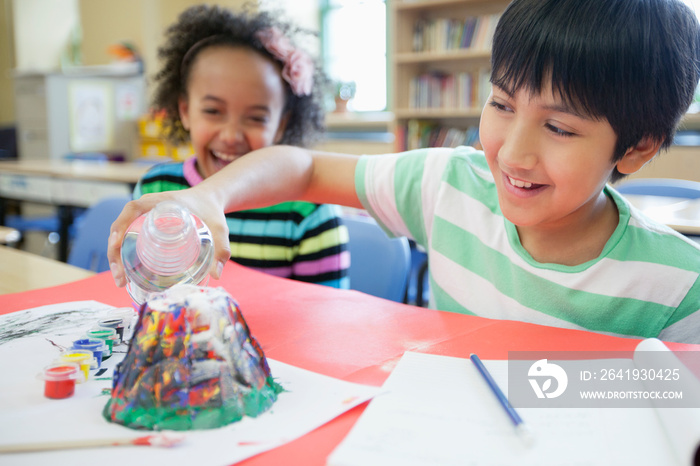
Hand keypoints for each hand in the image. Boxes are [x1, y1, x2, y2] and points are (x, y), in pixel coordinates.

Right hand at [107, 188, 230, 286]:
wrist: (210, 200)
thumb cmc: (212, 211)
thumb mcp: (219, 228)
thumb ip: (221, 248)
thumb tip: (217, 276)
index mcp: (159, 201)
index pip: (132, 209)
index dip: (120, 227)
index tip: (115, 245)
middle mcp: (147, 207)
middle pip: (121, 227)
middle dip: (114, 252)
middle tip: (121, 278)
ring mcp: (144, 216)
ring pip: (121, 235)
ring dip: (116, 256)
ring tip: (122, 281)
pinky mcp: (145, 225)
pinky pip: (128, 237)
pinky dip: (123, 253)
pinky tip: (126, 274)